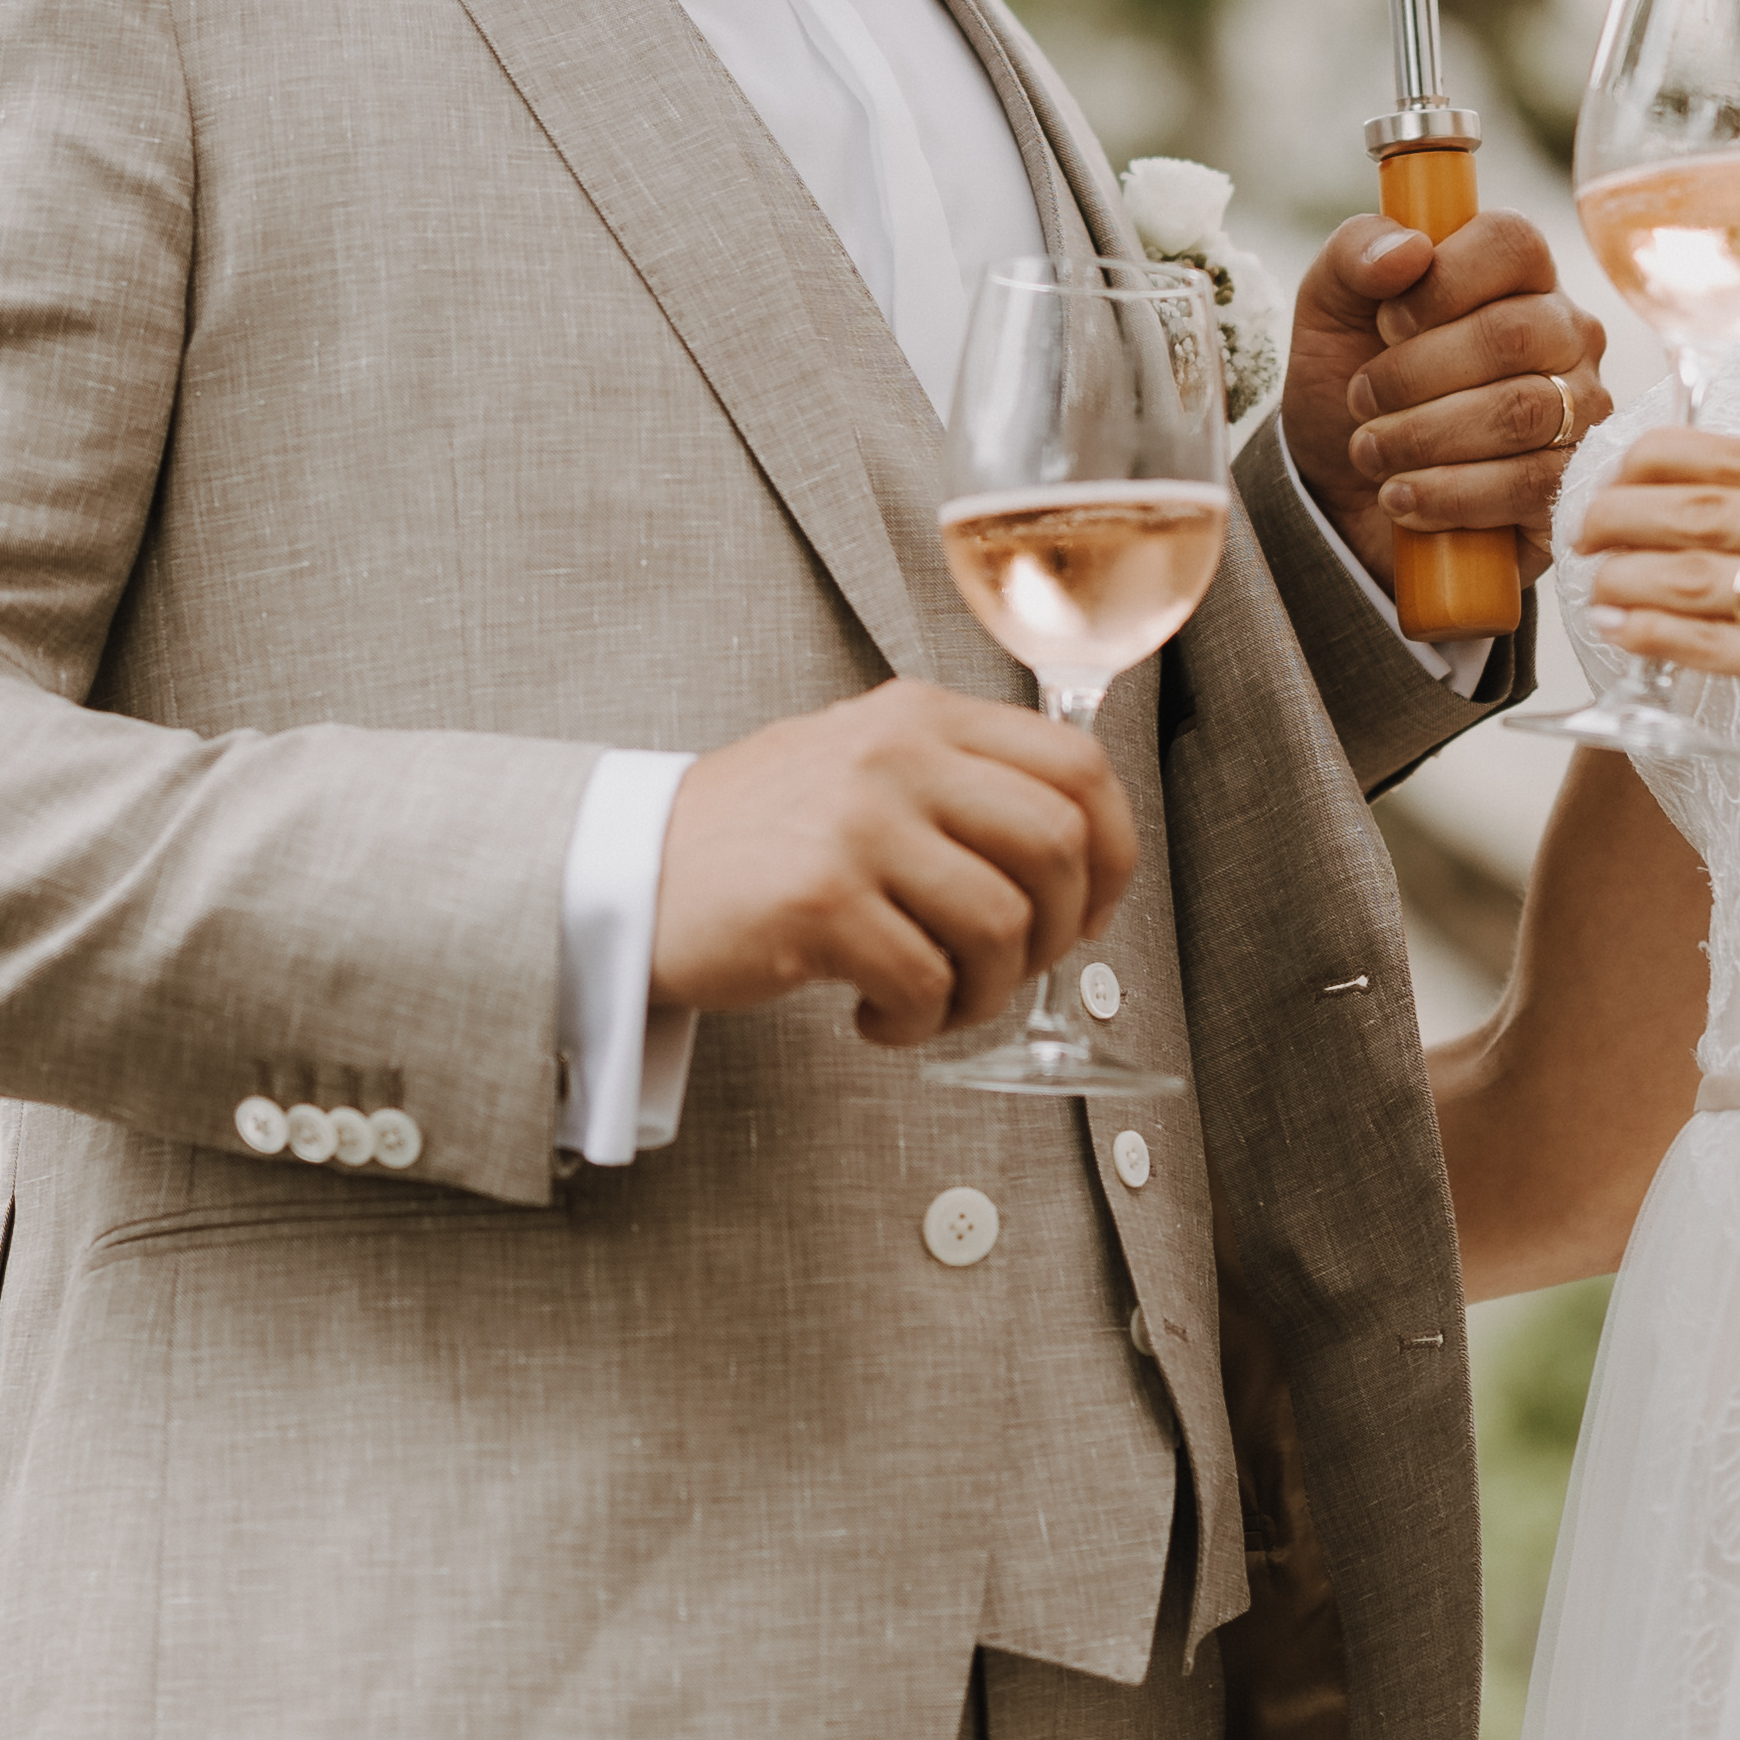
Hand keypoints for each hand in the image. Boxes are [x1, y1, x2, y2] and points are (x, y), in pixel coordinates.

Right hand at [648, 680, 1141, 1044]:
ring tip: (933, 1003)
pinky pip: (927, 982)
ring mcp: (857, 822)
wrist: (627, 868)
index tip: (1091, 910)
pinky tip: (875, 1018)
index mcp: (920, 714)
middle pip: (1057, 844)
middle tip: (1010, 970)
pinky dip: (918, 1024)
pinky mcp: (818, 899)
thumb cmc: (756, 836)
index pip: (1078, 765)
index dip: (1113, 852)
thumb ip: (959, 780)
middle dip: (1059, 934)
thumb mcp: (863, 764)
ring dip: (987, 992)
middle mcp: (896, 753)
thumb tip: (1079, 851)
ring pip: (1002, 924)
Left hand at [1284, 208, 1610, 586]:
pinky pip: (1528, 484)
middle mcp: (1564, 332)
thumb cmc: (1354, 381)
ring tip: (1369, 451)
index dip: (1441, 282)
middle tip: (1361, 400)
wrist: (1348, 489)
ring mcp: (1580, 407)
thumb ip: (1355, 256)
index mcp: (1515, 272)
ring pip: (1520, 412)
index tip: (1386, 322)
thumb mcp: (1330, 308)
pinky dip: (1448, 493)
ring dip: (1423, 437)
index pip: (1510, 243)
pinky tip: (1401, 495)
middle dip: (1415, 374)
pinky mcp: (1572, 481)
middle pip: (1512, 334)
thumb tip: (1409, 249)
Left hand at [1575, 427, 1739, 852]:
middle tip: (1578, 523)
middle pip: (1710, 507)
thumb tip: (1705, 491)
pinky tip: (1621, 625)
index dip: (1657, 458)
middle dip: (1624, 511)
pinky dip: (1653, 631)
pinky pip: (1714, 646)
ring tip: (1590, 575)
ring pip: (1702, 576)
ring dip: (1626, 572)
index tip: (1611, 471)